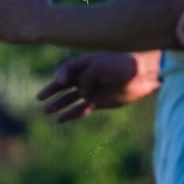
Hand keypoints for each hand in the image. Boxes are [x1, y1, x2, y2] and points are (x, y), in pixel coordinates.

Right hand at [35, 52, 153, 122]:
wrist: (144, 73)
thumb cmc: (121, 64)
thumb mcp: (98, 66)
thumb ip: (84, 79)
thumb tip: (81, 95)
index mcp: (84, 63)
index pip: (64, 69)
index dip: (59, 76)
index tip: (61, 81)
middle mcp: (86, 76)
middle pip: (63, 85)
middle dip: (51, 91)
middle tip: (39, 98)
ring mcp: (92, 89)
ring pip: (70, 98)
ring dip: (58, 104)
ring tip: (46, 111)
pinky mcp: (100, 101)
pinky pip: (81, 109)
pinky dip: (71, 115)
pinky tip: (60, 120)